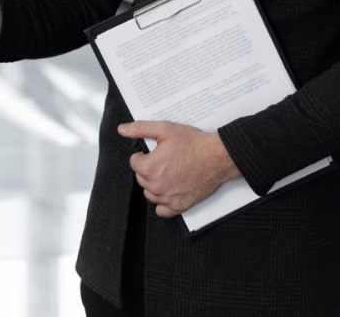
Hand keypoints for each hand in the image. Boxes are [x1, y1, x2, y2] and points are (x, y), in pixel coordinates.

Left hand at [119, 120, 240, 217]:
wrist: (217, 157)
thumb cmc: (193, 144)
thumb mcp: (165, 129)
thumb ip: (140, 129)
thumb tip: (122, 130)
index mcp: (149, 168)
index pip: (133, 163)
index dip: (143, 155)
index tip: (153, 152)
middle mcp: (156, 186)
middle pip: (141, 179)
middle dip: (148, 169)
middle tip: (163, 160)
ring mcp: (168, 198)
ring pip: (150, 194)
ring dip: (154, 185)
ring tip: (168, 173)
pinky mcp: (180, 206)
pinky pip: (162, 211)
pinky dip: (163, 203)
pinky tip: (169, 191)